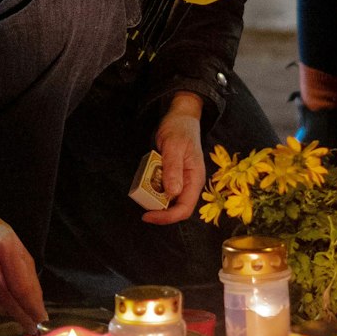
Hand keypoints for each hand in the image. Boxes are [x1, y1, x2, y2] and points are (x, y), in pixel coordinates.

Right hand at [0, 218, 45, 330]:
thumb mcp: (20, 251)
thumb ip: (29, 279)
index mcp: (5, 246)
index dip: (30, 308)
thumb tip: (36, 310)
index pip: (20, 286)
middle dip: (18, 313)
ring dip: (1, 309)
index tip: (39, 323)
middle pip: (3, 295)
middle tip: (29, 325)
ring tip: (10, 309)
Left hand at [144, 93, 204, 225]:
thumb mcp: (174, 147)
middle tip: (141, 203)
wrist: (181, 118)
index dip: (167, 217)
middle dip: (159, 211)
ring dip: (154, 201)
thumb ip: (173, 169)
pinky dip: (153, 191)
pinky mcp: (174, 178)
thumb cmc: (179, 130)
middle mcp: (190, 184)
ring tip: (141, 191)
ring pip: (169, 202)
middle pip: (176, 209)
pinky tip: (145, 183)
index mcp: (195, 179)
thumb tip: (172, 194)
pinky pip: (163, 191)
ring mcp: (182, 182)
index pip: (185, 209)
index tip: (147, 215)